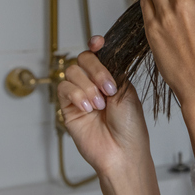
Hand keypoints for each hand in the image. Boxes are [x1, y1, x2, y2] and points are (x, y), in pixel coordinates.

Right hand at [58, 36, 150, 175]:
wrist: (122, 151)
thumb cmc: (130, 126)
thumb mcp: (127, 92)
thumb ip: (113, 71)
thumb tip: (100, 50)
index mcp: (113, 76)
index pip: (100, 53)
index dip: (97, 45)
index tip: (98, 43)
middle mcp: (95, 83)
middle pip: (84, 58)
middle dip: (96, 70)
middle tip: (108, 89)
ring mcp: (81, 94)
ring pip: (72, 72)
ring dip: (88, 87)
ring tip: (100, 105)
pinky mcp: (68, 107)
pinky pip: (64, 88)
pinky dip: (77, 95)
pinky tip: (88, 108)